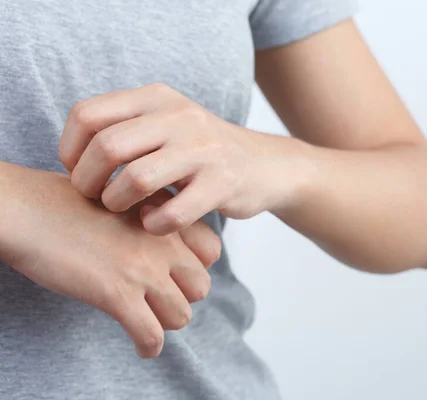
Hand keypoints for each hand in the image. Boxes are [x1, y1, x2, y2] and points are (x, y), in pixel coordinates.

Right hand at [0, 165, 219, 357]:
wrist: (27, 209)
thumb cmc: (64, 202)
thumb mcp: (122, 197)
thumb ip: (148, 218)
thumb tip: (161, 246)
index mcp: (164, 216)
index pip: (212, 250)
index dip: (196, 264)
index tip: (176, 273)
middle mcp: (162, 242)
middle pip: (201, 286)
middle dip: (182, 296)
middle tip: (158, 300)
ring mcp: (143, 269)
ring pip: (182, 315)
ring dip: (165, 322)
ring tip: (147, 321)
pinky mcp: (118, 294)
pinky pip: (152, 335)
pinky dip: (149, 346)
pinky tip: (142, 347)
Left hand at [59, 83, 308, 234]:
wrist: (264, 164)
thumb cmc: (201, 150)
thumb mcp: (165, 122)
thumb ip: (123, 128)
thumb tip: (72, 158)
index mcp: (157, 97)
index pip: (88, 115)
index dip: (70, 150)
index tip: (78, 171)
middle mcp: (180, 116)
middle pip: (107, 147)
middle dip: (86, 182)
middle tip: (94, 196)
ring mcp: (204, 150)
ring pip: (136, 180)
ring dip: (116, 203)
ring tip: (123, 209)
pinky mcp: (222, 183)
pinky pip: (172, 213)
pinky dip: (153, 225)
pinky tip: (153, 223)